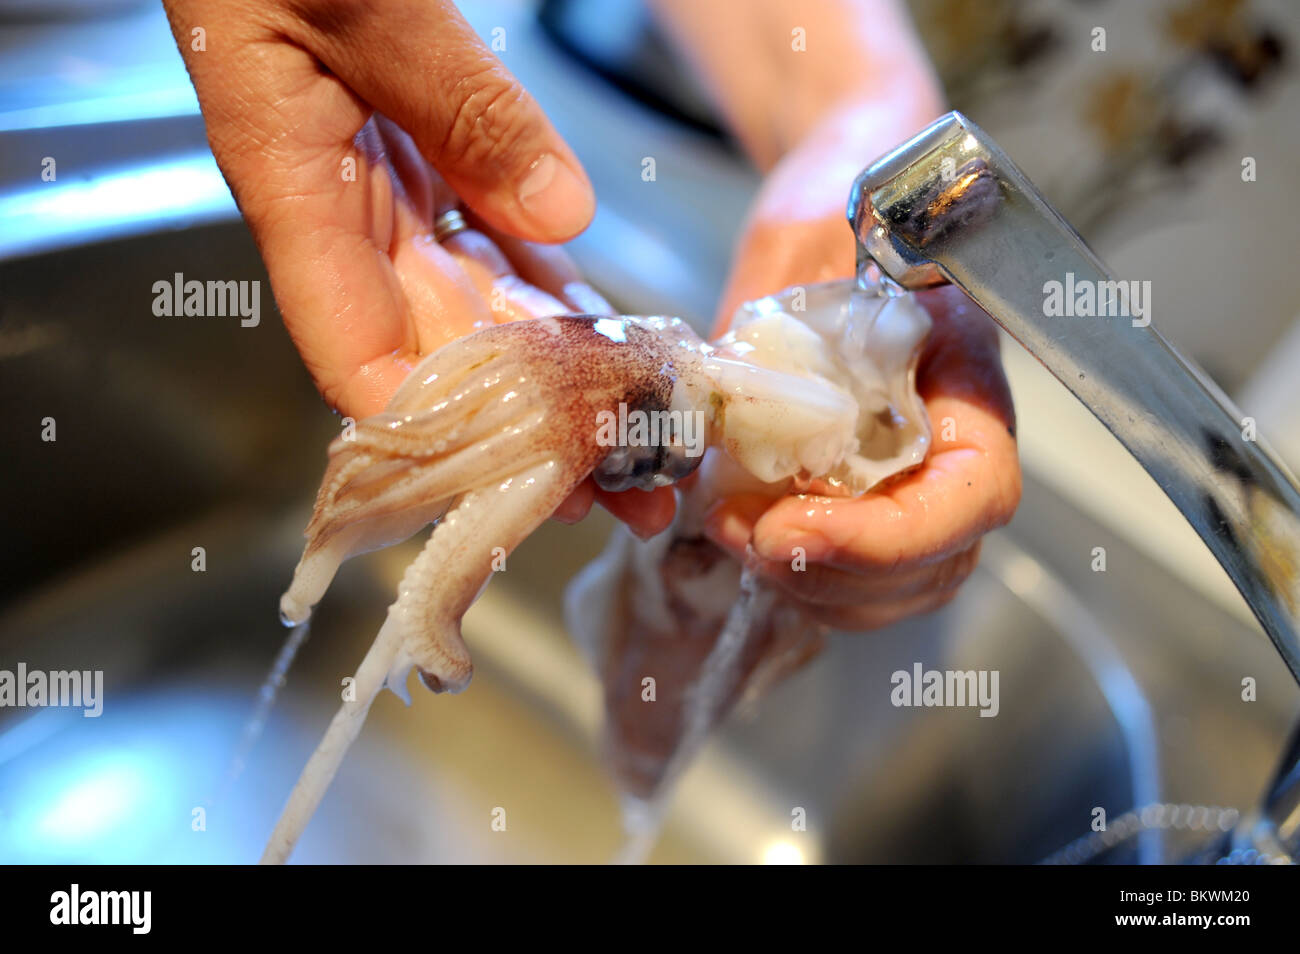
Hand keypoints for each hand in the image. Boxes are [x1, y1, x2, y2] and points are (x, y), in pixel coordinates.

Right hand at [163, 0, 673, 535]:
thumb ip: (456, 99)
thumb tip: (557, 211)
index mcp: (293, 186)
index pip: (356, 356)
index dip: (438, 431)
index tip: (534, 475)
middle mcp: (342, 210)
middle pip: (437, 355)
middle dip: (532, 430)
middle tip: (628, 483)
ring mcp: (387, 185)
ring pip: (475, 308)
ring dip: (556, 376)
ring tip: (640, 435)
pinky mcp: (426, 151)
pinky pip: (493, 240)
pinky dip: (551, 287)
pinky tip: (608, 335)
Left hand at [704, 109, 1021, 628]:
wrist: (840, 202)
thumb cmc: (842, 208)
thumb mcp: (816, 240)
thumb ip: (795, 318)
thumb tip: (743, 399)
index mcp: (971, 381)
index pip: (973, 496)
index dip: (889, 538)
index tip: (789, 526)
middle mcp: (955, 448)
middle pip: (936, 565)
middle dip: (832, 571)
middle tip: (740, 532)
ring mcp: (915, 482)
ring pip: (895, 589)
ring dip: (808, 585)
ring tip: (729, 528)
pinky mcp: (866, 499)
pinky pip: (853, 575)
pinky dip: (796, 577)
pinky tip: (738, 528)